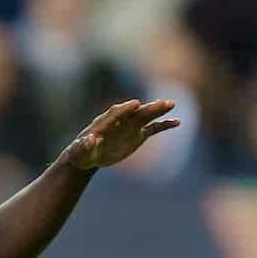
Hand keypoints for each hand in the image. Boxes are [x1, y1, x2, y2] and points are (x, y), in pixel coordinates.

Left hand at [57, 100, 179, 171]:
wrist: (89, 155)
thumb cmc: (81, 152)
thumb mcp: (79, 151)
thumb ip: (84, 145)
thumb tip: (89, 139)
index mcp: (104, 122)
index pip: (116, 113)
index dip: (125, 109)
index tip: (136, 104)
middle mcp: (120, 121)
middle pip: (135, 112)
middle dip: (147, 107)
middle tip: (162, 102)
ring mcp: (130, 126)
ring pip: (146, 116)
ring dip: (159, 111)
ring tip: (172, 104)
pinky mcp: (137, 134)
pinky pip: (153, 129)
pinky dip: (164, 125)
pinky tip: (177, 122)